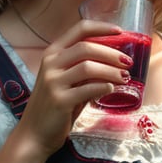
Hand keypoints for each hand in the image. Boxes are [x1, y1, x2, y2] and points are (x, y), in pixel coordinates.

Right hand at [18, 19, 132, 154]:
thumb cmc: (53, 107)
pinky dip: (104, 87)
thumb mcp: (66, 82)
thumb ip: (84, 71)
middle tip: (128, 61)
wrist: (33, 135)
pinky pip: (88, 89)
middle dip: (112, 53)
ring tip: (125, 77)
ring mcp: (53, 82)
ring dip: (111, 70)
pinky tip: (112, 89)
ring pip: (88, 67)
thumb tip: (114, 62)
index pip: (79, 29)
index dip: (102, 27)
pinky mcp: (59, 100)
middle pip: (86, 47)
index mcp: (52, 54)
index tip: (120, 32)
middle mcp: (50, 64)